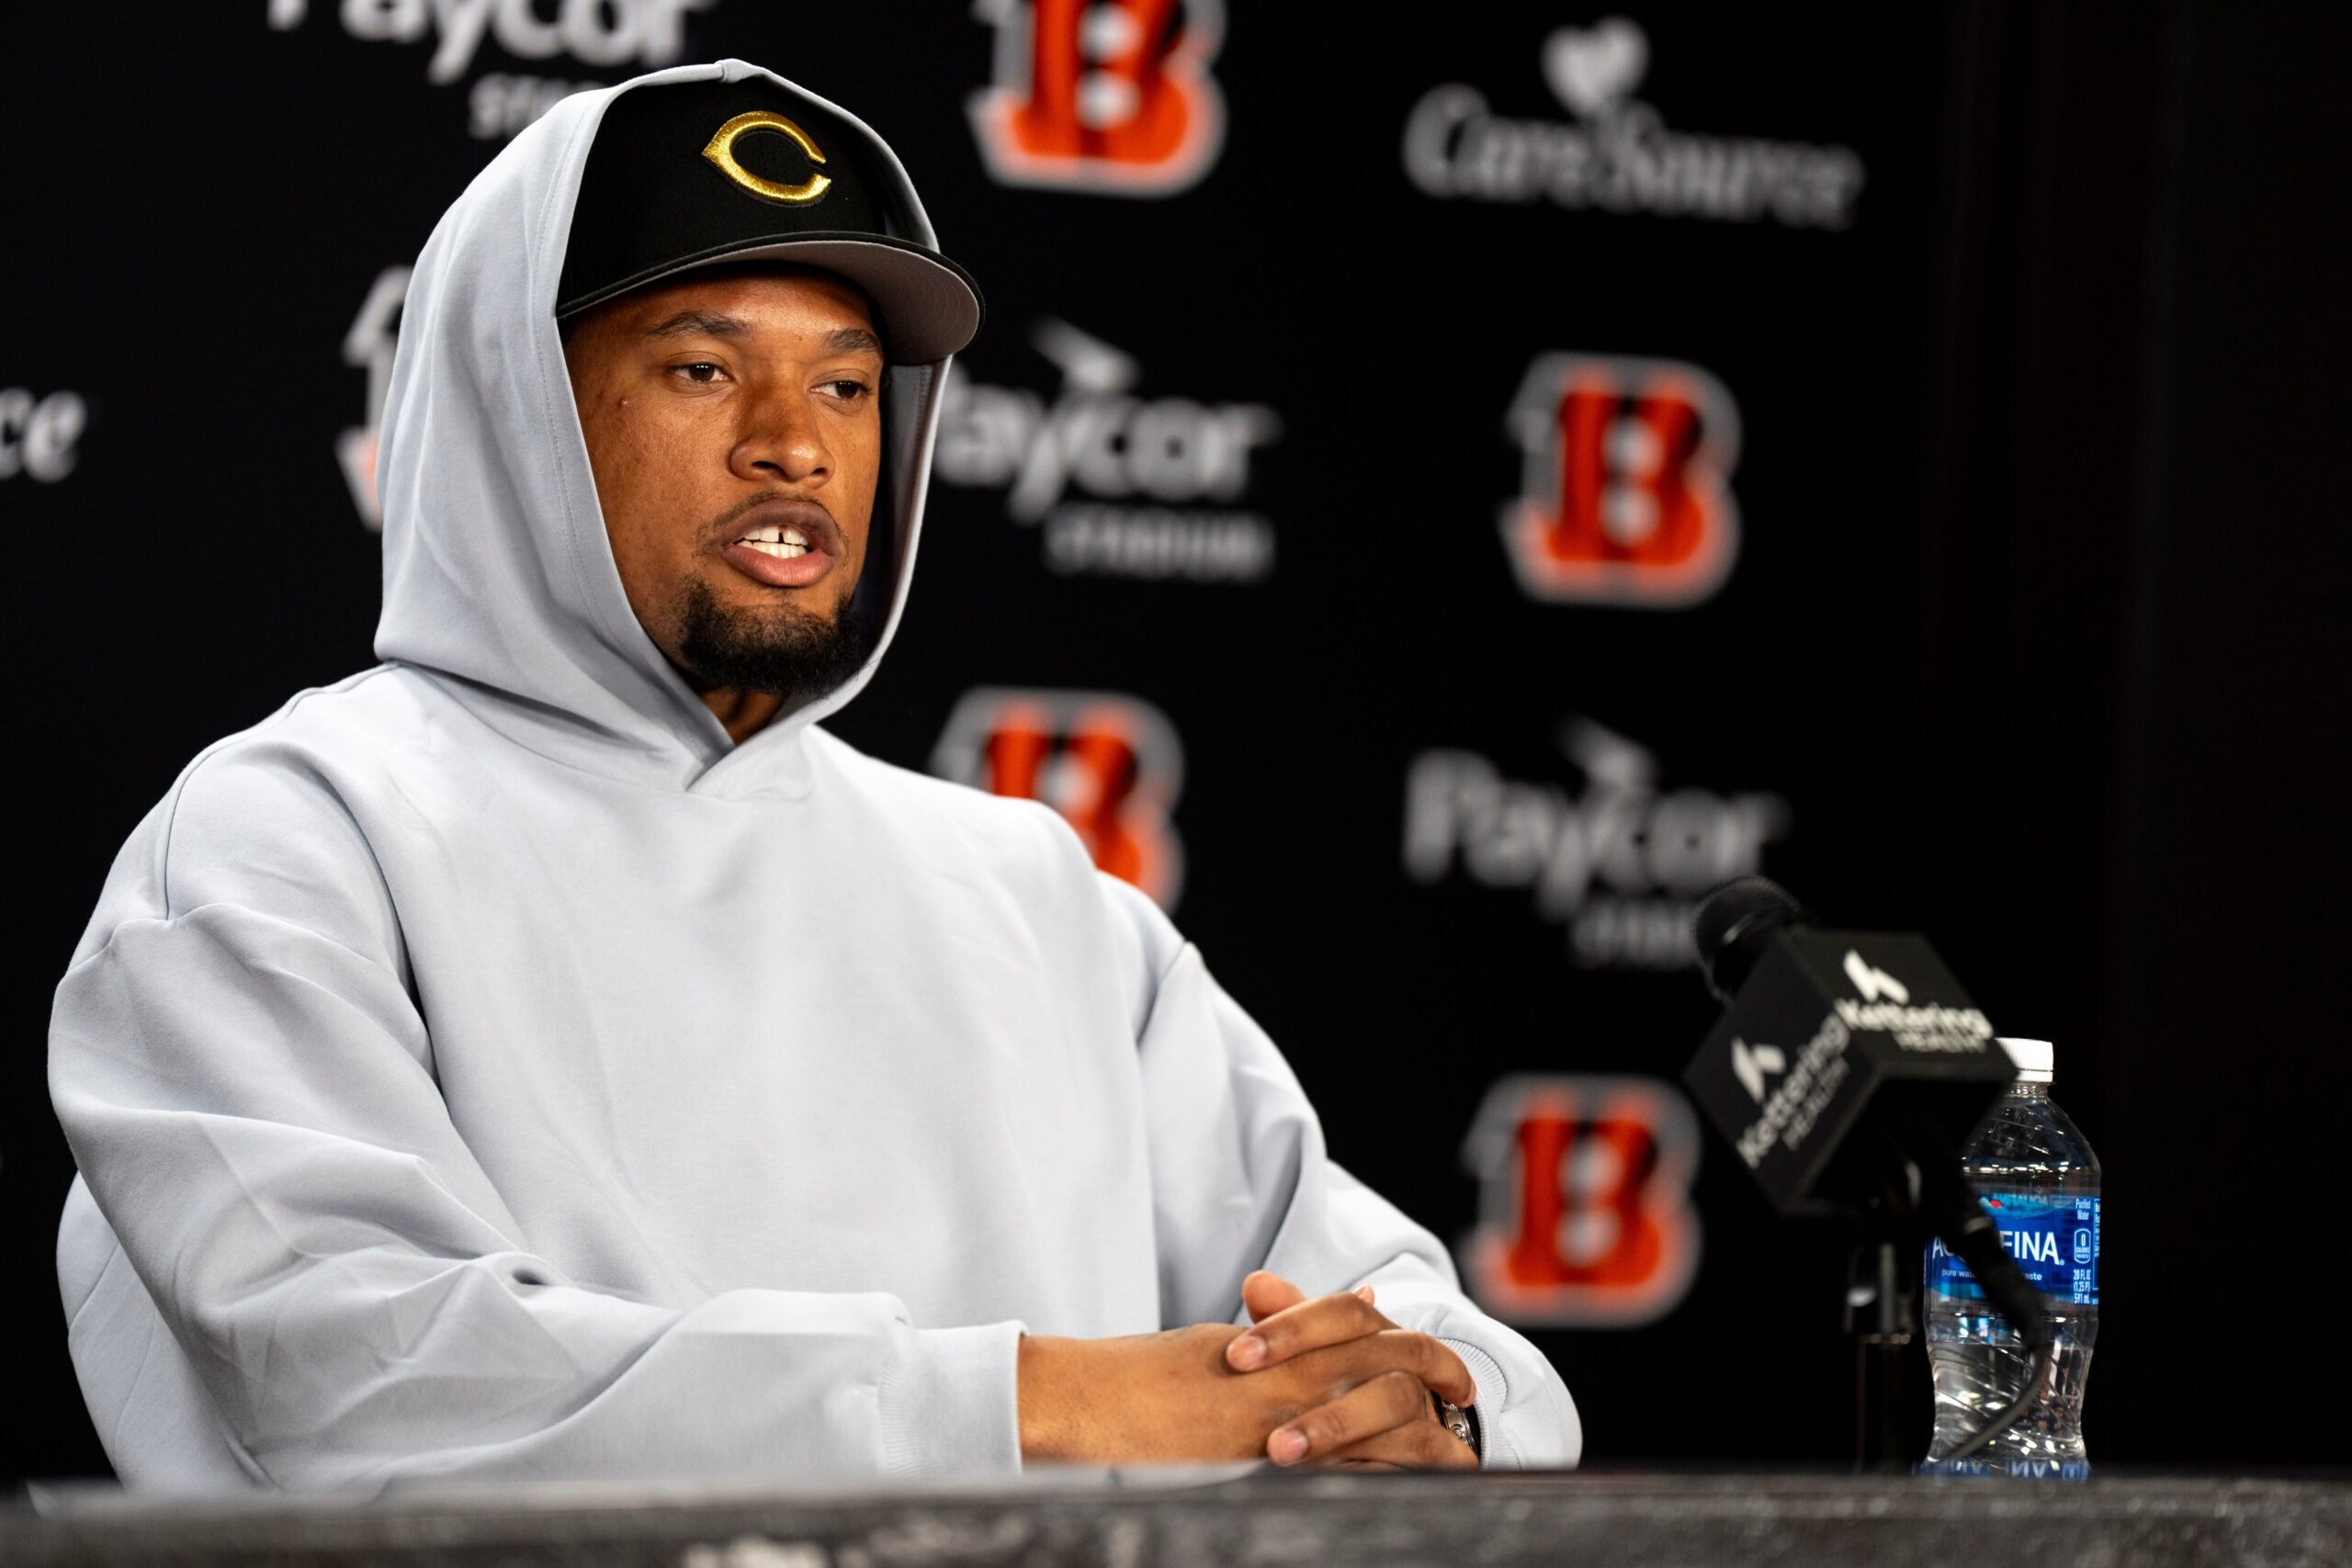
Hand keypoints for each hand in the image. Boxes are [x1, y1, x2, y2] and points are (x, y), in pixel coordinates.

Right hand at [1015, 1278, 1474, 1467]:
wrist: (1098, 1406)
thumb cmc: (1156, 1375)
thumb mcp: (1232, 1342)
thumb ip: (1299, 1327)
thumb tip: (1368, 1302)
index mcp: (1288, 1342)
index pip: (1379, 1332)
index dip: (1427, 1350)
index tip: (1451, 1371)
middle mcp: (1297, 1377)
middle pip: (1400, 1376)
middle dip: (1446, 1392)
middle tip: (1467, 1409)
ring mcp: (1289, 1426)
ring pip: (1389, 1432)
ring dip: (1432, 1448)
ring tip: (1460, 1462)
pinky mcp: (1274, 1470)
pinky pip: (1352, 1479)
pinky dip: (1389, 1482)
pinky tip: (1411, 1491)